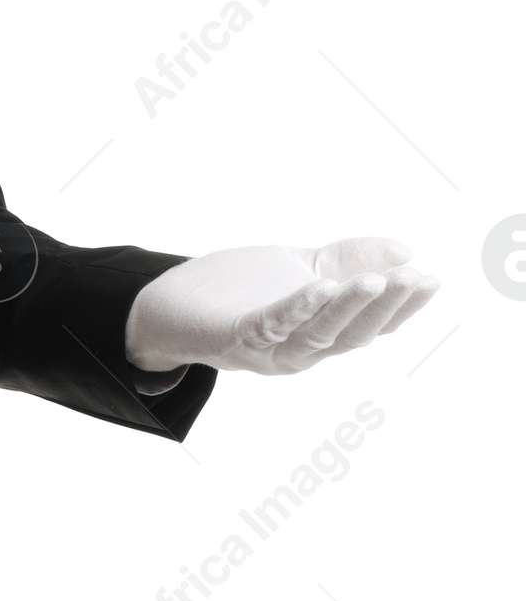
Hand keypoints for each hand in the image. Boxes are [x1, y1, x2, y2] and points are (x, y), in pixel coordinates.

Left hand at [123, 237, 439, 375]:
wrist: (169, 304)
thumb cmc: (237, 289)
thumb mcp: (299, 268)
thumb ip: (346, 260)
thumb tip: (405, 249)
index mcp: (320, 334)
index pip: (371, 325)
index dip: (403, 306)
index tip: (430, 277)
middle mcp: (301, 351)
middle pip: (353, 334)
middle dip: (386, 306)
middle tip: (415, 278)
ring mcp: (269, 349)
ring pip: (319, 334)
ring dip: (348, 309)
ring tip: (375, 281)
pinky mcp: (237, 337)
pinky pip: (274, 324)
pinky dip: (300, 306)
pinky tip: (320, 284)